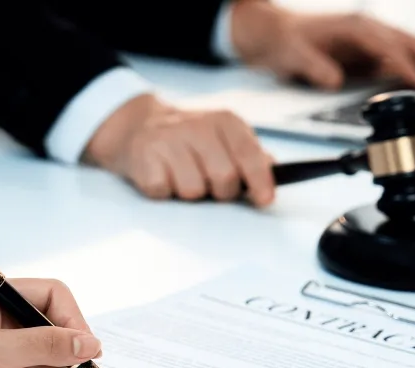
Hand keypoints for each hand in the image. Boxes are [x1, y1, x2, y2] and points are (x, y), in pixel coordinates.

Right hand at [84, 93, 275, 206]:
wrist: (139, 124)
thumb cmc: (191, 140)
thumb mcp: (225, 138)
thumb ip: (252, 156)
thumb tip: (275, 173)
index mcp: (225, 122)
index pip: (249, 154)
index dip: (260, 180)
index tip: (265, 199)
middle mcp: (197, 126)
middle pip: (224, 179)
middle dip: (221, 192)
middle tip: (210, 184)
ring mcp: (169, 139)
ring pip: (193, 190)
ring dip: (189, 192)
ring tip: (183, 176)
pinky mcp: (143, 156)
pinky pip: (164, 192)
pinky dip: (164, 191)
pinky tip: (163, 175)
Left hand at [230, 2, 414, 90]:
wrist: (275, 34)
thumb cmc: (285, 42)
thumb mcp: (293, 56)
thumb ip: (314, 67)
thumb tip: (333, 80)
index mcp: (354, 27)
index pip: (388, 47)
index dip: (405, 65)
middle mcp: (367, 29)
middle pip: (408, 42)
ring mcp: (371, 39)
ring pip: (409, 48)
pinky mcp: (370, 50)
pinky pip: (399, 57)